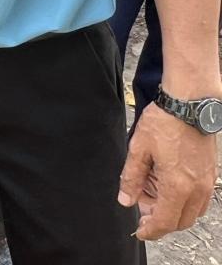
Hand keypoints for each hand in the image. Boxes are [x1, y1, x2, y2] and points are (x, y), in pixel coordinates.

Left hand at [118, 102, 219, 238]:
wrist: (189, 105)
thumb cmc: (164, 123)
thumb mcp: (138, 149)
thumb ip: (131, 178)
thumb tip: (126, 200)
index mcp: (178, 187)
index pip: (165, 222)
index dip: (151, 230)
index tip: (140, 231)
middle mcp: (197, 190)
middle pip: (180, 221)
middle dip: (159, 219)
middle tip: (140, 204)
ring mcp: (207, 183)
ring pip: (191, 211)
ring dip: (171, 209)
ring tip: (150, 189)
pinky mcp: (210, 174)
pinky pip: (198, 199)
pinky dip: (182, 199)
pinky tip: (165, 182)